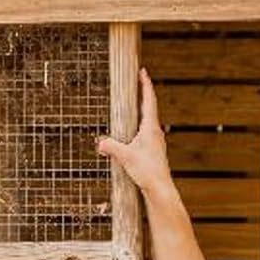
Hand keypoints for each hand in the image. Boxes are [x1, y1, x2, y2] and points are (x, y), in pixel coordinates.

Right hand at [96, 67, 174, 195]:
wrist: (159, 188)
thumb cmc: (147, 171)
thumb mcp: (125, 157)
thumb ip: (111, 147)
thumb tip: (99, 143)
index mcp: (150, 128)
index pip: (148, 100)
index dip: (145, 85)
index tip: (143, 72)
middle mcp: (155, 132)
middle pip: (149, 107)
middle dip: (143, 93)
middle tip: (138, 81)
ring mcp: (155, 141)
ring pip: (148, 120)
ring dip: (142, 109)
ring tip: (134, 102)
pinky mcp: (153, 150)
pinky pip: (145, 132)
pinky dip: (139, 125)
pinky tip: (132, 131)